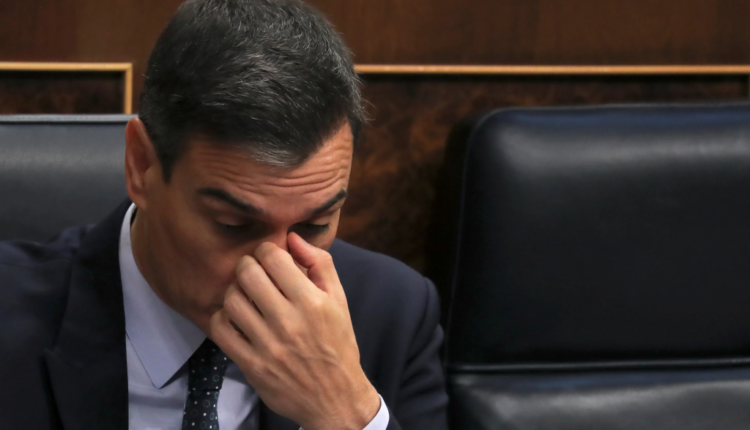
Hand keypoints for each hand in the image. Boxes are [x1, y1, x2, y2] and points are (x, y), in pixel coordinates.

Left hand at [210, 233, 379, 429]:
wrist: (336, 398)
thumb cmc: (338, 344)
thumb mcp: (339, 301)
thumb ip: (320, 264)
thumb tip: (293, 238)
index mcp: (312, 302)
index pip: (273, 258)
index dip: (267, 250)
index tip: (270, 257)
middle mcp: (289, 322)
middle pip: (248, 274)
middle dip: (248, 265)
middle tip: (253, 272)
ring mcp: (268, 345)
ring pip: (231, 300)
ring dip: (235, 291)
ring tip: (245, 295)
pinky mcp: (252, 365)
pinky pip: (221, 330)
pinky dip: (222, 317)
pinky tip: (235, 317)